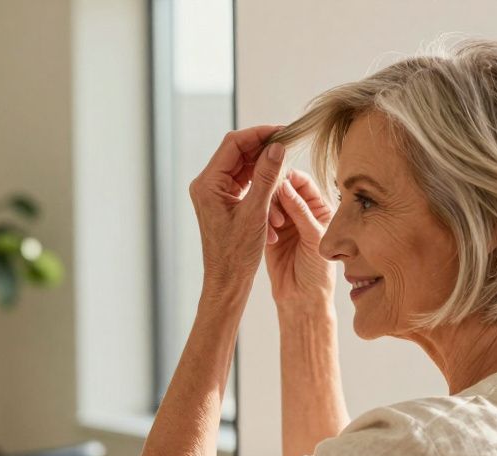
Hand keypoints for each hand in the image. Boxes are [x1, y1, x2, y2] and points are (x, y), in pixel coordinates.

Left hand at [188, 125, 286, 295]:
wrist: (227, 281)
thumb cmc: (237, 254)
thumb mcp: (256, 212)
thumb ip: (267, 176)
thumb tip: (278, 147)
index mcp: (208, 184)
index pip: (233, 144)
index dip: (259, 134)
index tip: (283, 132)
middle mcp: (207, 185)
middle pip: (238, 153)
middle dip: (264, 152)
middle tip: (289, 149)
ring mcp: (214, 193)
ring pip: (243, 168)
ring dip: (265, 172)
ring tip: (285, 180)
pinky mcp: (223, 202)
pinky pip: (244, 184)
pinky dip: (261, 187)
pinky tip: (276, 199)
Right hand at [266, 169, 335, 311]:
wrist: (302, 298)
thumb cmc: (318, 272)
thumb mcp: (314, 238)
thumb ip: (300, 211)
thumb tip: (285, 185)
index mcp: (319, 209)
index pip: (303, 183)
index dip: (290, 178)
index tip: (278, 177)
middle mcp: (301, 212)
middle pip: (284, 188)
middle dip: (276, 193)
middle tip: (271, 202)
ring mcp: (284, 222)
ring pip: (270, 202)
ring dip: (269, 209)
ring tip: (275, 225)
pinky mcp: (269, 233)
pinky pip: (261, 218)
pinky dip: (262, 222)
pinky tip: (269, 236)